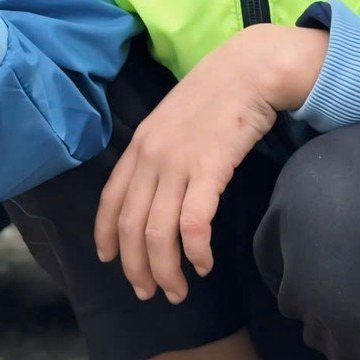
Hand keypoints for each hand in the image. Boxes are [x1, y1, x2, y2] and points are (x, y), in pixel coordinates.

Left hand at [95, 24, 326, 302]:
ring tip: (178, 291)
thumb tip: (159, 184)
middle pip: (131, 226)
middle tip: (149, 293)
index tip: (109, 262)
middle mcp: (152, 156)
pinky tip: (205, 264)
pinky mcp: (209, 168)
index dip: (106, 236)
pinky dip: (195, 252)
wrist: (253, 67)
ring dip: (166, 270)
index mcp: (140, 144)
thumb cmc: (221, 91)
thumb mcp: (176, 117)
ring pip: (159, 233)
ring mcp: (179, 162)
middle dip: (137, 268)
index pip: (110, 200)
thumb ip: (161, 148)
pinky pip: (194, 224)